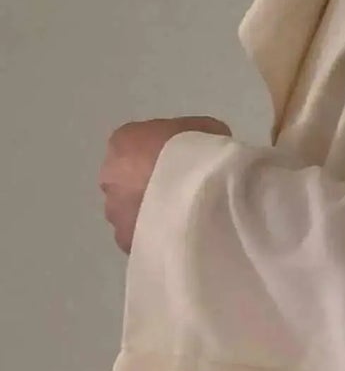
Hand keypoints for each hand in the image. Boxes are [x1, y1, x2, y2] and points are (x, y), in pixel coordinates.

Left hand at [100, 117, 231, 254]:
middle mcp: (110, 175)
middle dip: (152, 185)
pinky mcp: (126, 240)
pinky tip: (180, 237)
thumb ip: (197, 136)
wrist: (200, 197)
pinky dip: (157, 237)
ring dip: (152, 212)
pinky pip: (141, 237)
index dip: (164, 155)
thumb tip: (203, 148)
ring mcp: (115, 211)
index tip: (185, 164)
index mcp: (123, 141)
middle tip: (183, 193)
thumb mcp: (207, 130)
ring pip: (132, 210)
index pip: (138, 145)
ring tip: (184, 218)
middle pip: (130, 180)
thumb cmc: (199, 154)